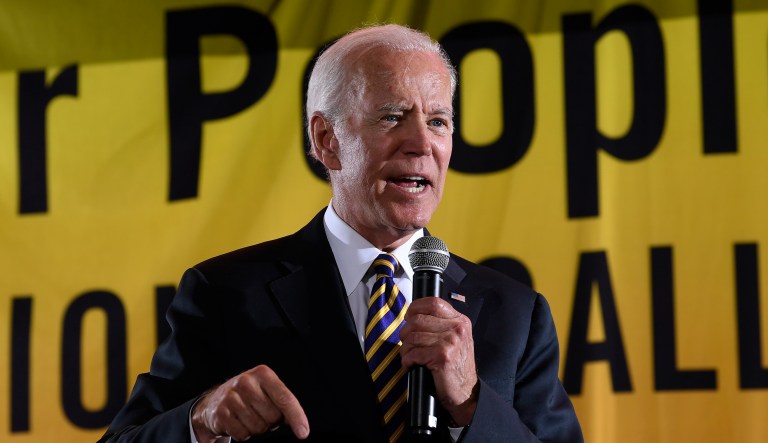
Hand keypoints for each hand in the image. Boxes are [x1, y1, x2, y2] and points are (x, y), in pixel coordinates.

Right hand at [191, 365, 309, 441]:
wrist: (215, 400)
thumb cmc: (250, 396)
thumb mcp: (268, 391)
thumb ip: (284, 403)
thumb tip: (300, 425)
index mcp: (263, 374)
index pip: (285, 398)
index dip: (296, 417)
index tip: (304, 433)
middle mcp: (246, 381)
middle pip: (273, 417)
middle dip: (272, 422)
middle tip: (262, 414)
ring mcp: (231, 397)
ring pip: (258, 428)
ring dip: (257, 429)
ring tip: (249, 418)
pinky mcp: (220, 413)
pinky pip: (242, 435)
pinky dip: (244, 435)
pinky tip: (238, 423)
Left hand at [399, 297, 478, 425]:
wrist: (466, 393)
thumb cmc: (455, 366)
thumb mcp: (454, 339)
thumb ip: (439, 324)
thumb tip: (412, 315)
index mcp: (460, 321)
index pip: (433, 302)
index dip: (415, 308)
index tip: (409, 318)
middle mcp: (457, 328)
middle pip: (417, 320)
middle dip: (406, 334)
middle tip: (408, 345)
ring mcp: (451, 342)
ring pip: (412, 337)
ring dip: (406, 349)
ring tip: (410, 357)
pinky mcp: (442, 356)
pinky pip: (413, 353)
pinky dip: (407, 361)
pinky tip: (412, 365)